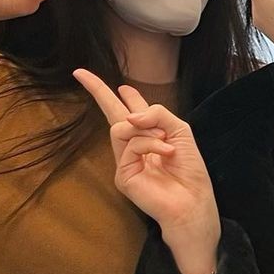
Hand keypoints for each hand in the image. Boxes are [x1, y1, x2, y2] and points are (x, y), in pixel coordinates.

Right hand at [74, 69, 219, 273]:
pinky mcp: (122, 174)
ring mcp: (125, 160)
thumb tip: (130, 114)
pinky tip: (165, 154)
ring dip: (148, 130)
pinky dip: (151, 145)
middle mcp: (133, 146)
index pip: (127, 110)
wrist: (193, 200)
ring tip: (166, 144)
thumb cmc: (189, 169)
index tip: (88, 76)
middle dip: (98, 91)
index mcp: (148, 134)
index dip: (113, 93)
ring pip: (122, 127)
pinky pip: (132, 145)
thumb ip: (157, 114)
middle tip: (80, 73)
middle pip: (111, 114)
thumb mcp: (179, 131)